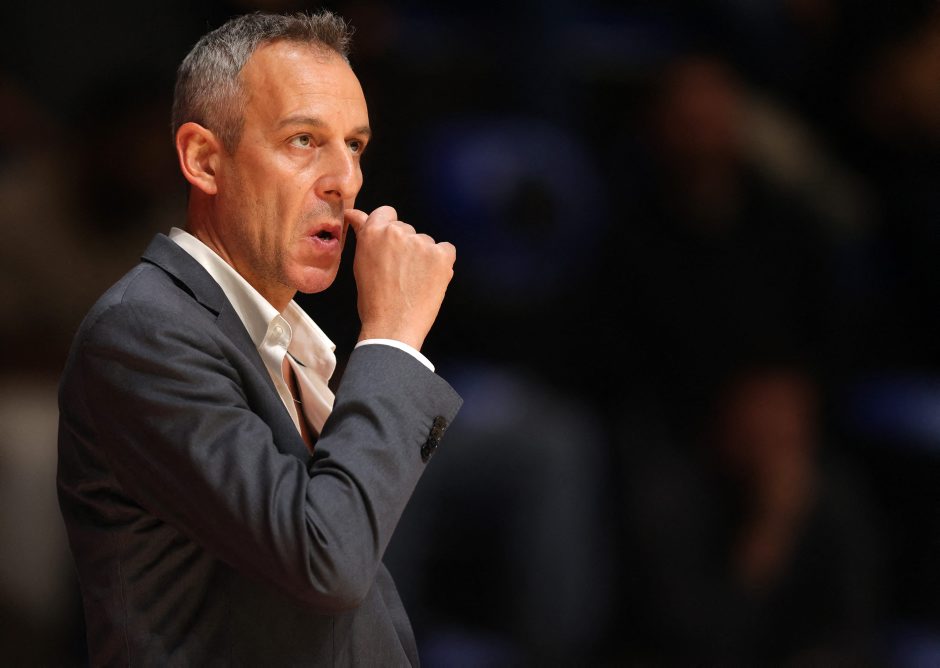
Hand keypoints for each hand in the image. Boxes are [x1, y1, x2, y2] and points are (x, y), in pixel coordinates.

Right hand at [344, 206, 455, 351]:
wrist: (393, 327)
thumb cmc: (373, 301)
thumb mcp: (360, 263)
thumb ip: (363, 235)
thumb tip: (355, 214)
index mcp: (373, 232)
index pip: (386, 212)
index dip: (388, 228)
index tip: (390, 245)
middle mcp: (397, 232)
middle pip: (406, 229)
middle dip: (405, 246)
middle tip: (399, 273)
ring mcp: (421, 242)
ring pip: (425, 242)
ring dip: (423, 257)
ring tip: (413, 282)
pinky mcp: (441, 255)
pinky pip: (446, 250)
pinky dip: (442, 264)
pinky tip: (430, 280)